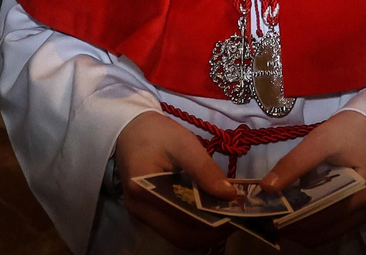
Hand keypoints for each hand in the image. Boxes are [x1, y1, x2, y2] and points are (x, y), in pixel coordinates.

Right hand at [115, 112, 236, 249]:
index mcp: (145, 192)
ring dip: (203, 230)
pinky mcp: (146, 212)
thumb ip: (205, 169)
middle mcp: (139, 210)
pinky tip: (208, 212)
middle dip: (210, 232)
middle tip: (234, 218)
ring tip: (225, 215)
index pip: (182, 223)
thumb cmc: (155, 133)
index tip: (235, 217)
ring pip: (177, 235)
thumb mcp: (183, 143)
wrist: (129, 129)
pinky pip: (172, 226)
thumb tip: (229, 195)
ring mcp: (141, 214)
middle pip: (180, 236)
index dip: (212, 225)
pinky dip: (193, 224)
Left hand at [260, 111, 365, 247]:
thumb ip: (294, 164)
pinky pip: (332, 226)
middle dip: (294, 229)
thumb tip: (266, 187)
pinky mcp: (359, 211)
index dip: (292, 222)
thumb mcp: (320, 141)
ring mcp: (365, 214)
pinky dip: (312, 224)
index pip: (322, 219)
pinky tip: (295, 213)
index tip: (267, 218)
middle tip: (268, 219)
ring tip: (277, 217)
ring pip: (327, 234)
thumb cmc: (348, 131)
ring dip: (302, 230)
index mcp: (363, 194)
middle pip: (323, 232)